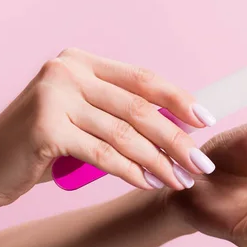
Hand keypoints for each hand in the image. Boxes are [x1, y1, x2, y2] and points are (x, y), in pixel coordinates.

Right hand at [0, 48, 216, 207]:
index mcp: (81, 62)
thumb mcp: (81, 116)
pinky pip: (103, 154)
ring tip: (179, 180)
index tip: (205, 119)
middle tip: (199, 163)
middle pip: (138, 107)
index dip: (177, 98)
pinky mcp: (46, 128)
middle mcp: (67, 71)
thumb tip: (177, 123)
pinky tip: (150, 184)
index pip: (141, 77)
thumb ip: (119, 112)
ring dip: (158, 160)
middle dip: (175, 138)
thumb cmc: (41, 142)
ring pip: (124, 133)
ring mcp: (54, 97)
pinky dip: (131, 171)